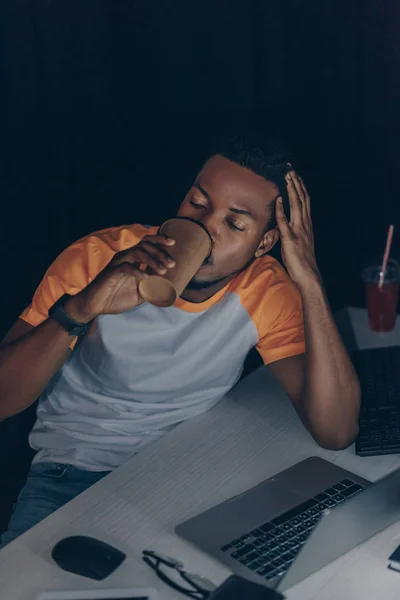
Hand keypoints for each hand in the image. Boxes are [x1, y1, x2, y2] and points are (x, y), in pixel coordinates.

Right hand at [65, 234, 175, 321]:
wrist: (95, 305)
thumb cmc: (116, 297)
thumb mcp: (140, 293)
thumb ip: (153, 287)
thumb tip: (170, 286)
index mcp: (132, 259)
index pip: (147, 243)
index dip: (160, 240)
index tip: (173, 243)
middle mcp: (125, 257)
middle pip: (145, 245)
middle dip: (161, 252)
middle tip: (172, 263)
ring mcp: (118, 263)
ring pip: (137, 252)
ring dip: (152, 260)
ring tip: (163, 271)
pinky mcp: (111, 272)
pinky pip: (127, 267)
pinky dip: (139, 272)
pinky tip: (148, 278)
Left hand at [275, 170, 319, 286]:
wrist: (308, 276)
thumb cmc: (302, 262)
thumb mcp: (299, 242)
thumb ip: (293, 231)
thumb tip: (285, 225)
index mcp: (307, 225)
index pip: (305, 201)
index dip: (300, 188)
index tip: (296, 176)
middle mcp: (305, 225)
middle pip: (302, 199)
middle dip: (296, 183)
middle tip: (291, 170)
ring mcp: (299, 231)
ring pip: (296, 206)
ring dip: (291, 190)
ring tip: (287, 178)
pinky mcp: (291, 239)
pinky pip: (285, 222)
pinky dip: (282, 210)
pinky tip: (278, 200)